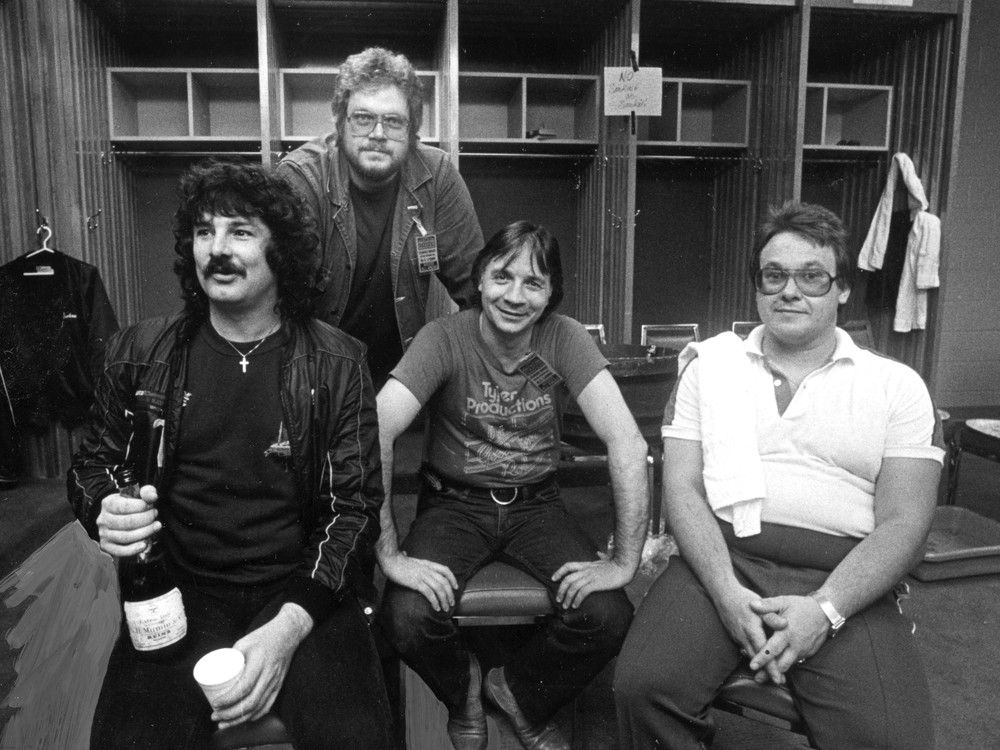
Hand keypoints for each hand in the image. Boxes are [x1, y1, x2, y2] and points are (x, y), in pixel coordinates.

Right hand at [95, 484, 159, 556]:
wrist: (120, 519)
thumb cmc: (132, 506)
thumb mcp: (138, 495)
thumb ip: (147, 492)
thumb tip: (153, 496)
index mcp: (108, 503)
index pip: (125, 506)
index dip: (142, 507)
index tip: (152, 507)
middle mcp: (103, 519)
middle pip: (127, 522)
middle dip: (146, 519)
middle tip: (155, 516)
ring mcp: (104, 534)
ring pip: (126, 537)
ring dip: (145, 532)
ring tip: (155, 527)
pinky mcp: (107, 546)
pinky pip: (120, 551)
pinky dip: (134, 549)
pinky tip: (145, 544)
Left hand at [213, 604, 312, 728]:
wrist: (287, 633)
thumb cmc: (264, 636)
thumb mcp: (244, 642)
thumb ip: (231, 657)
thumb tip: (216, 672)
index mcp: (259, 663)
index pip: (244, 687)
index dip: (228, 699)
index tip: (215, 704)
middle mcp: (269, 675)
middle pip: (250, 702)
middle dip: (230, 715)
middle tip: (215, 716)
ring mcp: (275, 682)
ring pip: (258, 708)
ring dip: (240, 719)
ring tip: (225, 723)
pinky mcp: (279, 685)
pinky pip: (268, 706)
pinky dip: (255, 716)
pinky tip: (244, 719)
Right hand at [379, 551, 457, 611]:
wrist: (390, 560)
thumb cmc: (397, 560)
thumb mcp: (411, 560)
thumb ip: (414, 561)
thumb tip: (407, 554)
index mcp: (428, 564)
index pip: (445, 570)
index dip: (452, 579)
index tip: (456, 587)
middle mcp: (428, 570)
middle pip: (444, 582)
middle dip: (450, 594)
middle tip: (451, 603)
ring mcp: (422, 576)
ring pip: (439, 589)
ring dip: (444, 600)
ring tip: (445, 608)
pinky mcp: (416, 582)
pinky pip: (429, 593)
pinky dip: (434, 601)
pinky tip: (436, 607)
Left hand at [552, 558, 631, 609]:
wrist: (624, 566)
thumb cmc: (617, 565)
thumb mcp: (605, 560)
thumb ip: (600, 557)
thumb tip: (599, 553)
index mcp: (586, 565)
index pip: (568, 566)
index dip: (559, 572)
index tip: (553, 579)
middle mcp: (586, 570)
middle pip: (567, 579)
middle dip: (560, 590)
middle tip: (558, 599)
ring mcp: (591, 576)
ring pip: (573, 587)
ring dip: (567, 598)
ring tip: (565, 606)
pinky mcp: (596, 583)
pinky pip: (582, 592)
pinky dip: (577, 599)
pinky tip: (576, 605)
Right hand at [713, 583, 788, 684]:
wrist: (723, 594)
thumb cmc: (743, 599)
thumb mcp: (760, 605)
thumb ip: (772, 616)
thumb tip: (785, 624)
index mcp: (751, 630)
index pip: (763, 652)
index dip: (771, 666)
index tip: (779, 678)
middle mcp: (743, 637)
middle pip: (756, 659)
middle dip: (767, 671)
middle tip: (780, 681)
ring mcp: (738, 638)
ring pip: (750, 655)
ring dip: (761, 665)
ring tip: (772, 674)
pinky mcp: (735, 636)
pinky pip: (746, 649)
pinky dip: (754, 657)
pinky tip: (760, 659)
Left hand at [747, 595, 829, 677]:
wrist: (824, 612)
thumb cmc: (801, 606)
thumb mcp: (783, 601)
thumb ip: (767, 605)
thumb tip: (751, 604)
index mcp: (787, 632)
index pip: (773, 649)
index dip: (762, 658)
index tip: (752, 666)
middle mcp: (795, 645)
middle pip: (781, 664)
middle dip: (769, 672)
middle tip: (757, 679)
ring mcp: (803, 650)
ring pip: (789, 665)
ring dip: (777, 672)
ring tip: (765, 678)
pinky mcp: (807, 653)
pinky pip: (795, 662)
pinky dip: (785, 665)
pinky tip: (777, 669)